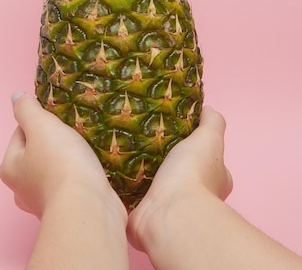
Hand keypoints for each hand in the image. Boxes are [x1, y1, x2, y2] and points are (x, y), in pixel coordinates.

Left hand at [0, 93, 125, 220]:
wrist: (89, 208)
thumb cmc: (62, 165)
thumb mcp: (42, 126)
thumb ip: (27, 109)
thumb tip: (16, 97)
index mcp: (11, 168)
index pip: (22, 132)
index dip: (41, 121)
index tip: (60, 120)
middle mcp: (23, 188)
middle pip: (39, 150)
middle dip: (57, 141)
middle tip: (75, 134)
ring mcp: (46, 201)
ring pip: (57, 167)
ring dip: (71, 158)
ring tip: (87, 150)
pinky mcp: (69, 208)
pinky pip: (73, 183)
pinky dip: (82, 174)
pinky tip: (94, 168)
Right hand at [127, 107, 232, 250]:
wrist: (168, 213)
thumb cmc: (192, 175)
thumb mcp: (209, 139)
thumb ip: (212, 122)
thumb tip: (207, 108)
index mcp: (213, 181)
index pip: (205, 159)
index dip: (193, 146)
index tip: (174, 132)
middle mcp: (192, 197)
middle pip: (176, 171)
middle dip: (162, 157)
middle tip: (142, 138)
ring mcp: (166, 208)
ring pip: (152, 183)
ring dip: (139, 170)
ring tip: (122, 148)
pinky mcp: (142, 214)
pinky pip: (129, 196)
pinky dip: (121, 185)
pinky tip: (110, 169)